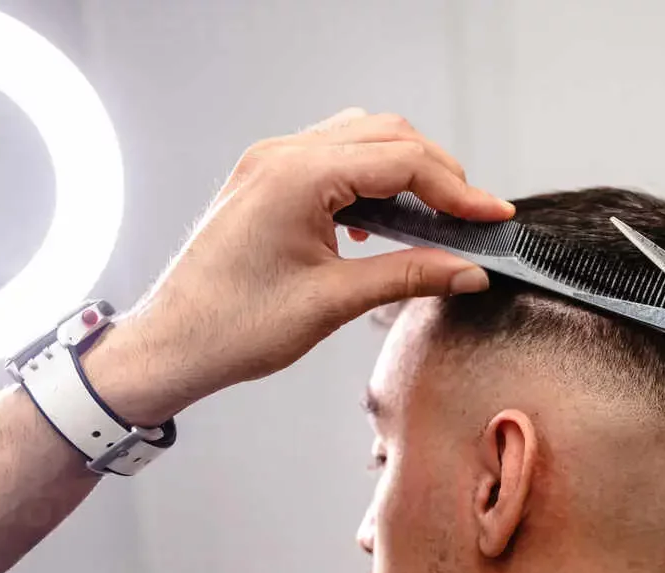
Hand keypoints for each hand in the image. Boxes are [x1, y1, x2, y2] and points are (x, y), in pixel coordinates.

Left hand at [84, 109, 512, 424]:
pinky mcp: (266, 180)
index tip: (494, 216)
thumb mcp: (333, 303)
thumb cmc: (233, 327)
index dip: (458, 190)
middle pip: (387, 135)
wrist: (171, 345)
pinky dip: (372, 178)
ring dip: (406, 170)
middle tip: (472, 219)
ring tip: (436, 219)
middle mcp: (281, 155)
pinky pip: (334, 157)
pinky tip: (383, 221)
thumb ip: (408, 277)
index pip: (401, 161)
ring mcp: (270, 163)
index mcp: (296, 176)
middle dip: (438, 174)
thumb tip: (468, 270)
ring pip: (362, 138)